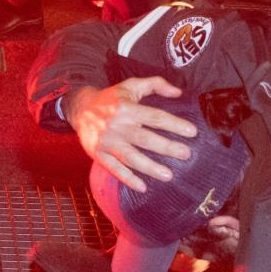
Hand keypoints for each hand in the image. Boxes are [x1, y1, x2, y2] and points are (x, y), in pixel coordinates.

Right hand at [64, 77, 197, 192]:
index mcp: (127, 109)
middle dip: (167, 147)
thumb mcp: (130, 86)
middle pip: (145, 138)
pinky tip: (142, 187)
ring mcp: (107, 141)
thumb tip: (178, 92)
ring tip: (169, 175)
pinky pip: (114, 168)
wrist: (79, 108)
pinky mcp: (98, 153)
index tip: (192, 132)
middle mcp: (118, 125)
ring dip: (150, 167)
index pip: (154, 117)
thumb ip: (155, 84)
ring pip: (131, 157)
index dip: (174, 124)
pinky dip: (127, 178)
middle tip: (186, 154)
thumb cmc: (110, 98)